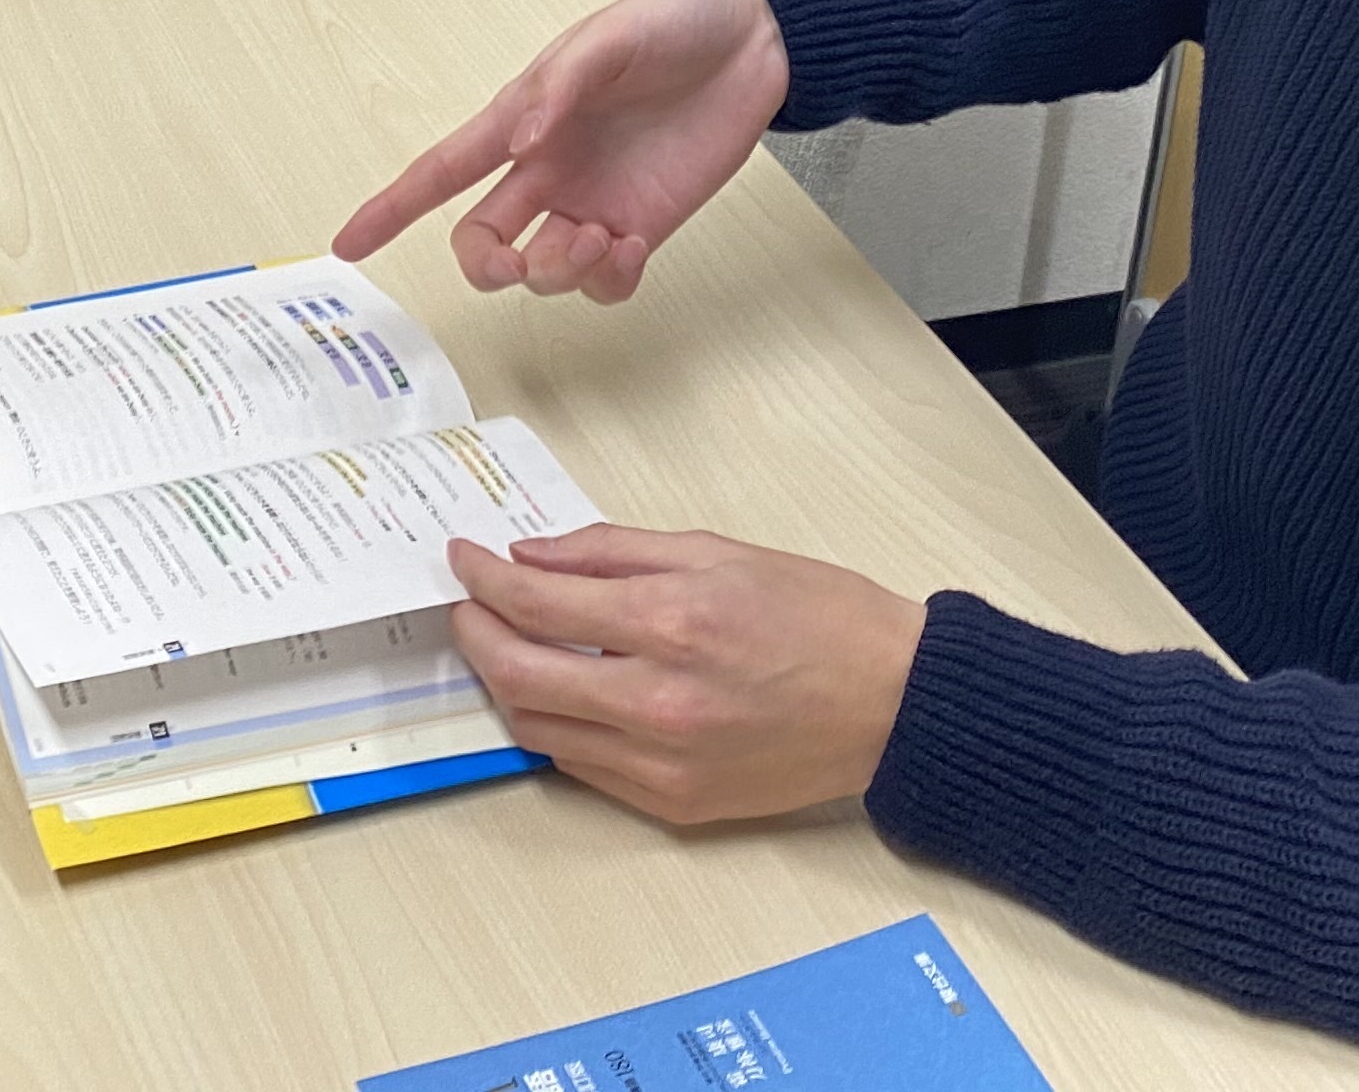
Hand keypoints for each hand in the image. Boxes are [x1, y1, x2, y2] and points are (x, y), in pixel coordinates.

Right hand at [334, 0, 790, 300]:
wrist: (755, 39)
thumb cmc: (675, 21)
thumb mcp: (611, 36)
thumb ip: (560, 89)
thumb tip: (520, 145)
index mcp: (523, 119)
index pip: (440, 170)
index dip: (390, 208)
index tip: (346, 243)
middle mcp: (548, 168)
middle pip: (481, 241)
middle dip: (487, 270)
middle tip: (523, 265)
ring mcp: (593, 201)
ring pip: (540, 270)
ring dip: (558, 271)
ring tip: (603, 236)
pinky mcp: (642, 225)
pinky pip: (603, 281)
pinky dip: (608, 279)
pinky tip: (631, 246)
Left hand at [448, 524, 922, 824]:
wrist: (893, 703)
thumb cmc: (821, 615)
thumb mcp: (718, 552)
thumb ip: (614, 552)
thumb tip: (533, 555)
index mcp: (672, 624)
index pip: (537, 604)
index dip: (483, 579)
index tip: (464, 559)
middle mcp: (659, 702)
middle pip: (519, 676)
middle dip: (476, 634)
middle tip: (467, 605)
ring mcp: (664, 765)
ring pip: (541, 731)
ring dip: (508, 685)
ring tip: (507, 645)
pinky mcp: (675, 805)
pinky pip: (584, 768)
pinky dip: (559, 726)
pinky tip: (563, 691)